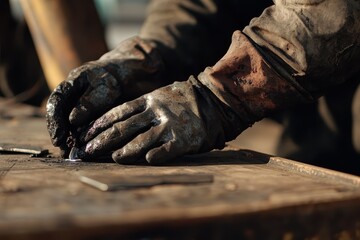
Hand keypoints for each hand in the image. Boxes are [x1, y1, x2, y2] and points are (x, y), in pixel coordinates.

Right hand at [46, 37, 166, 155]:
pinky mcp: (90, 113)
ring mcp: (80, 103)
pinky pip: (81, 126)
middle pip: (58, 115)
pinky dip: (81, 138)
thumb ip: (91, 101)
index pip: (56, 101)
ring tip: (71, 154)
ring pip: (68, 123)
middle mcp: (73, 94)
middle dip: (59, 133)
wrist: (133, 74)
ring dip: (68, 138)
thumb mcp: (107, 86)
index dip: (55, 120)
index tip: (59, 137)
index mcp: (73, 82)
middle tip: (63, 150)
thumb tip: (72, 120)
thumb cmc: (121, 75)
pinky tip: (83, 150)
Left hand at [76, 78, 241, 163]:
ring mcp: (170, 125)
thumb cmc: (180, 102)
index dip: (99, 125)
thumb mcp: (158, 97)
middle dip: (103, 140)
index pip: (118, 113)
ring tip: (113, 158)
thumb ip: (139, 108)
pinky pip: (167, 149)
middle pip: (124, 127)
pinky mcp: (184, 139)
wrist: (211, 101)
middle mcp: (156, 111)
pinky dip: (156, 155)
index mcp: (147, 100)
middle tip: (87, 151)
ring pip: (142, 139)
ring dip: (126, 150)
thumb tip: (113, 123)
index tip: (84, 135)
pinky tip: (145, 161)